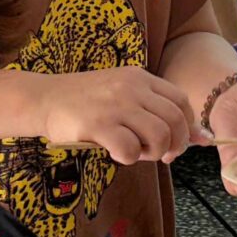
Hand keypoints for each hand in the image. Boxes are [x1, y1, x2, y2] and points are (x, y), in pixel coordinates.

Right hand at [38, 68, 194, 165]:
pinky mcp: (98, 125)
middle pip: (176, 120)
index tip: (178, 142)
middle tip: (162, 155)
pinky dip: (128, 158)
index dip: (186, 126)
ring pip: (159, 135)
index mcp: (140, 78)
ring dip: (152, 152)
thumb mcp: (120, 90)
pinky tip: (115, 152)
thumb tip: (192, 136)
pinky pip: (130, 149)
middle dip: (175, 145)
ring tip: (136, 152)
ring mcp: (116, 106)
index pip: (181, 101)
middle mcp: (132, 88)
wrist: (44, 98)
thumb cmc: (85, 101)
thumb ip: (150, 107)